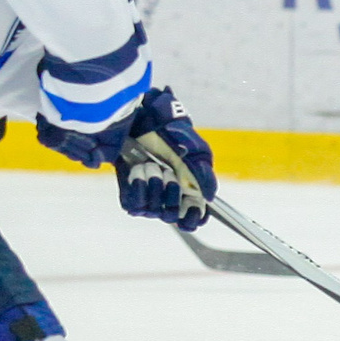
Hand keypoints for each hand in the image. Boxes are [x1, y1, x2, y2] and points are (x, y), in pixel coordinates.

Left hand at [113, 90, 216, 230]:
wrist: (145, 121)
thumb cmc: (174, 135)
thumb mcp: (196, 152)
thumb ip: (204, 175)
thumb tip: (209, 197)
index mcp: (189, 192)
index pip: (194, 219)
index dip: (194, 217)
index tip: (193, 205)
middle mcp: (169, 198)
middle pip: (173, 217)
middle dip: (171, 195)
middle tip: (169, 174)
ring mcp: (149, 198)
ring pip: (154, 210)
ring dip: (154, 187)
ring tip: (151, 165)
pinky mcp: (129, 194)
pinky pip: (134, 205)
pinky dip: (139, 187)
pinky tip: (140, 170)